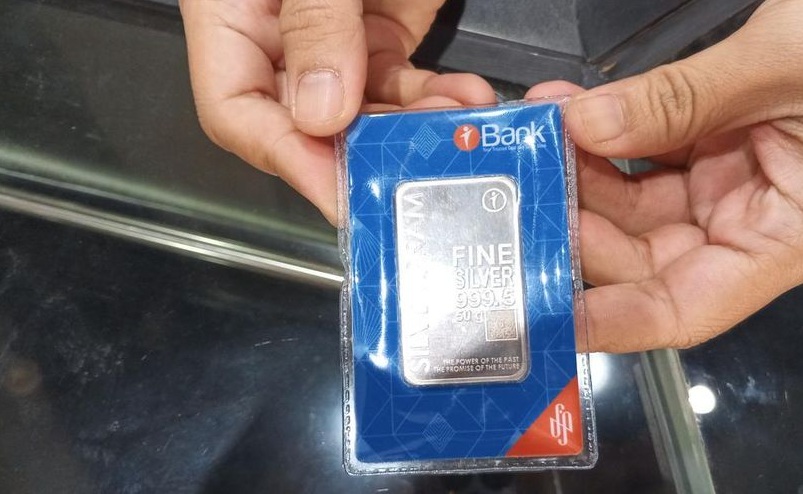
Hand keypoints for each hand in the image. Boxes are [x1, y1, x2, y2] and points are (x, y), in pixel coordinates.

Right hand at [180, 0, 494, 222]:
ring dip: (411, 129)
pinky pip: (402, 87)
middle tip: (412, 168)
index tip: (339, 187)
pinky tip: (464, 96)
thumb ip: (313, 21)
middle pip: (304, 125)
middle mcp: (277, 37)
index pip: (235, 110)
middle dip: (361, 152)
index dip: (285, 156)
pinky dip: (433, 100)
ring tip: (455, 123)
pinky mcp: (383, 33)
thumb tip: (321, 113)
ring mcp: (334, 39)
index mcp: (231, 12)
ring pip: (364, 114)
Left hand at [528, 0, 802, 352]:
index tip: (548, 308)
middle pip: (638, 253)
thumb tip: (590, 124)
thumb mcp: (785, 67)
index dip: (612, 319)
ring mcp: (727, 183)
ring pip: (629, 200)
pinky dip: (603, 130)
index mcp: (785, 240)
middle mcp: (748, 222)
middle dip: (577, 220)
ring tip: (542, 132)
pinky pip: (642, 151)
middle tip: (530, 184)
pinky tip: (570, 107)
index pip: (683, 309)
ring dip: (580, 167)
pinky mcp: (712, 144)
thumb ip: (684, 100)